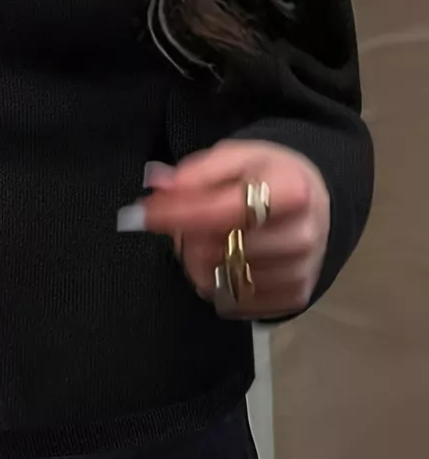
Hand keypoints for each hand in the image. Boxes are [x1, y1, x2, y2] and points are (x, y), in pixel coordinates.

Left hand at [118, 141, 329, 317]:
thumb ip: (198, 171)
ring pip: (221, 279)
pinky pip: (235, 301)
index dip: (179, 213)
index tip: (145, 214)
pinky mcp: (295, 297)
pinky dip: (220, 283)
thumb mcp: (237, 157)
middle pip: (217, 248)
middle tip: (188, 222)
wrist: (313, 201)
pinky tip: (229, 261)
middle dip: (188, 236)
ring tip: (212, 239)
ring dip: (201, 261)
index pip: (223, 210)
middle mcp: (302, 234)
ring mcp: (300, 270)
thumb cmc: (268, 176)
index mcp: (292, 190)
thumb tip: (160, 186)